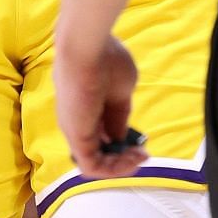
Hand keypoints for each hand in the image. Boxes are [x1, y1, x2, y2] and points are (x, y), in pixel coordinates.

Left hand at [54, 35, 146, 179]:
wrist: (88, 47)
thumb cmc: (106, 60)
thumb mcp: (122, 90)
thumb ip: (120, 114)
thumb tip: (120, 135)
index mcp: (86, 107)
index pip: (101, 134)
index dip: (121, 144)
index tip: (142, 144)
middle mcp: (76, 120)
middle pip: (98, 150)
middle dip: (123, 157)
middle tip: (143, 154)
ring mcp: (75, 130)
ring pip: (95, 162)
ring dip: (120, 166)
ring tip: (140, 158)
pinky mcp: (76, 137)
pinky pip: (93, 165)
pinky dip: (114, 170)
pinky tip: (132, 160)